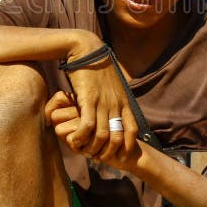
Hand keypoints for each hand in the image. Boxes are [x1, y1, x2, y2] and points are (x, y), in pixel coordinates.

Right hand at [62, 34, 138, 161]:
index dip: (126, 146)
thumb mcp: (112, 84)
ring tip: (83, 151)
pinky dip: (81, 138)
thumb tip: (115, 109)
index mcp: (123, 101)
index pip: (132, 130)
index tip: (117, 154)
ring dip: (92, 148)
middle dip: (107, 152)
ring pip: (102, 135)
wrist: (86, 49)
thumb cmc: (96, 66)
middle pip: (118, 137)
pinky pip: (87, 126)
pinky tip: (74, 141)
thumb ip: (115, 98)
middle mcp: (115, 104)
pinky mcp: (88, 100)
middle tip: (97, 157)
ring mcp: (102, 102)